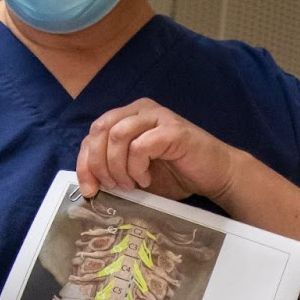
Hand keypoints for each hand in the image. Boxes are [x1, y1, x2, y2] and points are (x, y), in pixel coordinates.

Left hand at [76, 98, 239, 201]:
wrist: (215, 175)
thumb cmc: (175, 175)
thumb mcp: (133, 174)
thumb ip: (111, 170)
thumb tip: (86, 185)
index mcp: (128, 117)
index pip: (93, 133)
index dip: (85, 162)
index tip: (89, 189)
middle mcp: (140, 110)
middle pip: (100, 129)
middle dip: (98, 164)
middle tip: (112, 186)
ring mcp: (158, 116)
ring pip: (117, 134)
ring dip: (118, 166)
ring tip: (130, 184)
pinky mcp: (173, 129)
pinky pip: (140, 145)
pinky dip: (137, 167)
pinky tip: (146, 179)